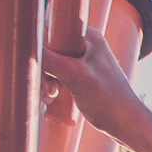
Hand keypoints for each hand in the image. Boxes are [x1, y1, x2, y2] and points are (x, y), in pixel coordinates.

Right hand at [39, 28, 150, 142]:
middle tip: (48, 85)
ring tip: (51, 95)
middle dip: (42, 67)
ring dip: (44, 79)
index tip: (34, 59)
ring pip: (49, 63)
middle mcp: (84, 45)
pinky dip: (50, 86)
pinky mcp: (78, 77)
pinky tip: (53, 98)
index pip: (53, 26)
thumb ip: (51, 60)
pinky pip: (55, 75)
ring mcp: (81, 61)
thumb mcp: (76, 77)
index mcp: (88, 36)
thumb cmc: (109, 100)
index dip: (39, 41)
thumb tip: (25, 46)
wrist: (126, 124)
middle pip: (48, 46)